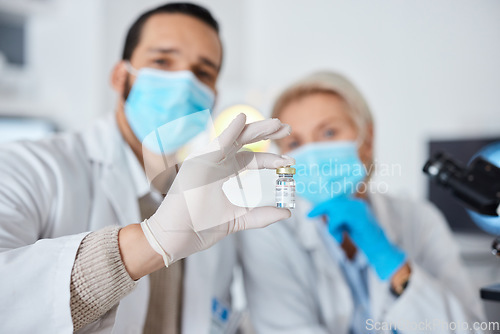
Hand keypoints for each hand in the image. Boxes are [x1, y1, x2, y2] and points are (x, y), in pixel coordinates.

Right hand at [141, 114, 294, 265]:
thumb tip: (286, 213)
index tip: (290, 162)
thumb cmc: (202, 228)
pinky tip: (243, 119)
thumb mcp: (239, 219)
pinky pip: (217, 143)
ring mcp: (208, 161)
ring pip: (236, 138)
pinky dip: (230, 130)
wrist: (177, 237)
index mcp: (224, 173)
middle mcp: (217, 163)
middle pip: (246, 143)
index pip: (252, 159)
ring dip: (256, 128)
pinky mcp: (199, 162)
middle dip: (267, 134)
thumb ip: (261, 215)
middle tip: (288, 128)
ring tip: (277, 124)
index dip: (272, 159)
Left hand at [308, 196, 405, 279]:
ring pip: (335, 209)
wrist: (380, 248)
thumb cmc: (365, 239)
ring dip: (331, 225)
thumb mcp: (348, 226)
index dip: (322, 205)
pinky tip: (339, 238)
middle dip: (320, 209)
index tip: (310, 213)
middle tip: (309, 216)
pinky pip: (339, 216)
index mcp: (355, 205)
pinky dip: (335, 228)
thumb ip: (339, 219)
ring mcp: (359, 209)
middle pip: (333, 201)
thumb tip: (325, 214)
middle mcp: (357, 204)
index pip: (335, 200)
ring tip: (337, 237)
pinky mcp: (360, 217)